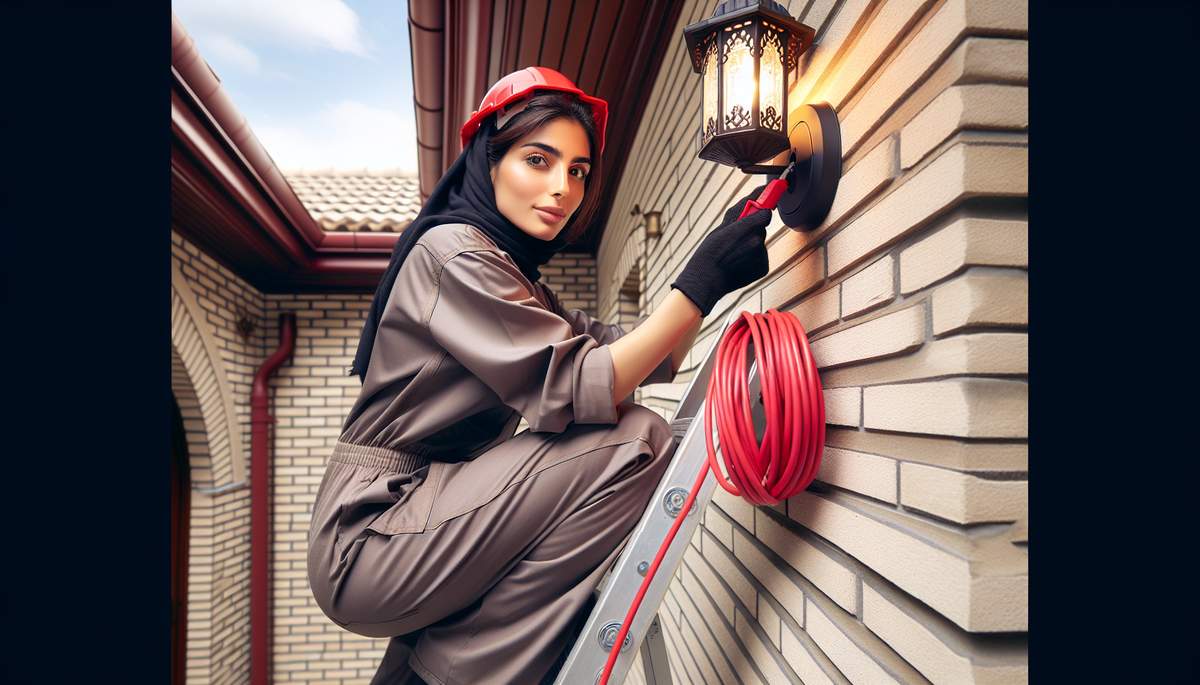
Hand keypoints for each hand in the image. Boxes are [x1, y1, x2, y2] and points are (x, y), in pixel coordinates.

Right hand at [670, 184, 771, 316]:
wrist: (706, 281)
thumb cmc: (709, 252)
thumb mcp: (720, 227)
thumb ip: (739, 213)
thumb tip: (754, 198)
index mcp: (746, 227)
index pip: (766, 210)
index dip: (765, 205)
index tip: (771, 196)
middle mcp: (757, 241)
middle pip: (761, 228)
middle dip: (752, 228)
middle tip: (735, 237)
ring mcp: (761, 256)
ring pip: (759, 242)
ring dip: (750, 244)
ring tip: (733, 253)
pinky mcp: (763, 268)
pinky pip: (761, 257)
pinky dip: (752, 258)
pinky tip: (738, 263)